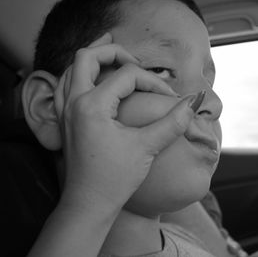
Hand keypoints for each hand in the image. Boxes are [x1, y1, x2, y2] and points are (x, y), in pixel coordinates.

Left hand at [54, 33, 203, 209]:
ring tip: (112, 58)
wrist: (88, 204)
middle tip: (134, 60)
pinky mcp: (65, 122)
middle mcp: (74, 103)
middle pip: (86, 56)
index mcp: (93, 106)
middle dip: (113, 52)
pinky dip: (79, 77)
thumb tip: (192, 102)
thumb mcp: (147, 147)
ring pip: (71, 69)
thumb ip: (172, 122)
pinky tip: (94, 83)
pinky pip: (65, 88)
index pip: (126, 75)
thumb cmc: (114, 179)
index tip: (168, 97)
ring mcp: (65, 112)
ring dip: (92, 61)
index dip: (152, 81)